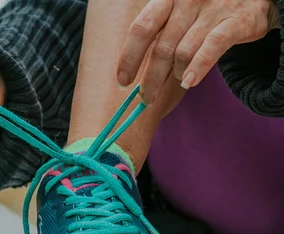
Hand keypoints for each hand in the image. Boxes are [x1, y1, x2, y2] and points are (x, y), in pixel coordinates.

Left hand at [117, 0, 280, 103]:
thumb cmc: (205, 10)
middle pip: (161, 47)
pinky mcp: (236, 20)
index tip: (122, 81)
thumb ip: (159, 35)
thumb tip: (134, 71)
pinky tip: (189, 82)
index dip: (129, 57)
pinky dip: (198, 68)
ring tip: (179, 80)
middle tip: (146, 97)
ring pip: (184, 51)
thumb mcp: (177, 13)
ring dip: (176, 73)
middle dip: (150, 78)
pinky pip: (212, 47)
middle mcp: (188, 1)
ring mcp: (212, 9)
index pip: (141, 28)